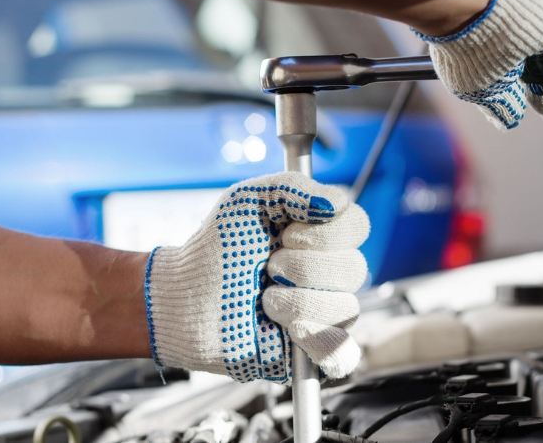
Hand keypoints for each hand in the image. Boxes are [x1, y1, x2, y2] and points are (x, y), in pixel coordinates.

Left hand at [144, 172, 368, 383]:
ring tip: (265, 301)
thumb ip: (293, 187)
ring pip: (345, 309)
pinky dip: (320, 342)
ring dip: (298, 302)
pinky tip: (289, 331)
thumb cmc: (216, 248)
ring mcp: (323, 315)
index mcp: (320, 238)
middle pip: (354, 268)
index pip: (358, 227)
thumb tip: (335, 205)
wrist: (185, 297)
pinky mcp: (310, 353)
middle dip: (303, 267)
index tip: (286, 234)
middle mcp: (328, 275)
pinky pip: (342, 354)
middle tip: (268, 268)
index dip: (327, 232)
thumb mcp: (248, 200)